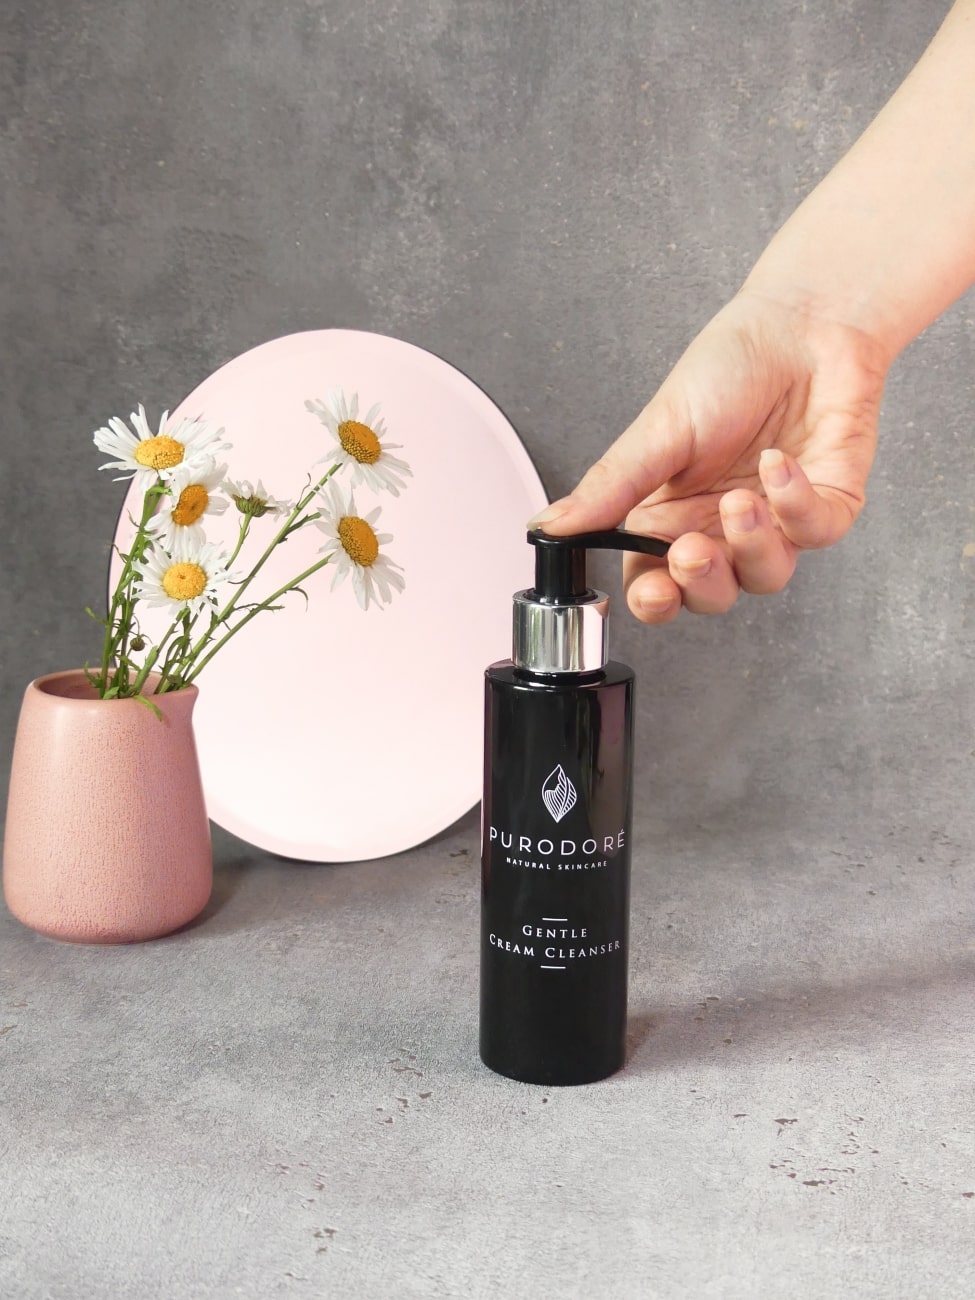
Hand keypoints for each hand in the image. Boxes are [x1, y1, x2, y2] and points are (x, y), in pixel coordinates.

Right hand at [531, 287, 888, 621]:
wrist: (802, 322)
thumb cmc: (729, 368)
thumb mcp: (657, 431)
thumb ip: (608, 487)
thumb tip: (548, 525)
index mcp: (671, 516)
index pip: (654, 582)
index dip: (655, 600)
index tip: (652, 591)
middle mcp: (721, 527)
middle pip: (710, 594)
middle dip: (702, 583)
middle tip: (691, 549)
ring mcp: (777, 522)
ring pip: (765, 576)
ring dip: (751, 545)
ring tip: (740, 499)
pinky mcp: (827, 506)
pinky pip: (814, 532)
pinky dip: (795, 504)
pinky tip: (779, 464)